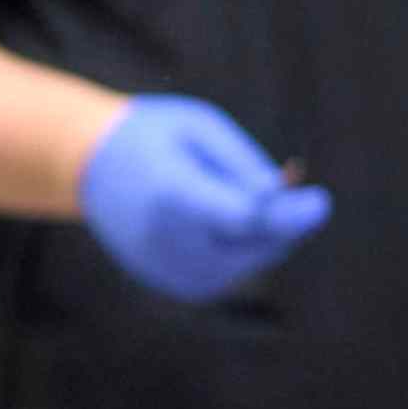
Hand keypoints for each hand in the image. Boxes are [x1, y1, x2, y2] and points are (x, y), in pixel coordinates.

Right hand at [73, 96, 331, 300]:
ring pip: (248, 263)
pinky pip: (231, 272)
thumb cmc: (151, 135)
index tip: (320, 200)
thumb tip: (283, 199)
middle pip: (254, 245)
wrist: (87, 166)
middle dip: (285, 222)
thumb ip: (243, 163)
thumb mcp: (200, 125)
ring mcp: (166, 268)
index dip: (288, 214)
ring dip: (267, 235)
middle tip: (298, 190)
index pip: (241, 218)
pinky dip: (245, 248)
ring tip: (248, 198)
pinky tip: (231, 221)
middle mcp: (166, 240)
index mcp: (170, 193)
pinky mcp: (173, 283)